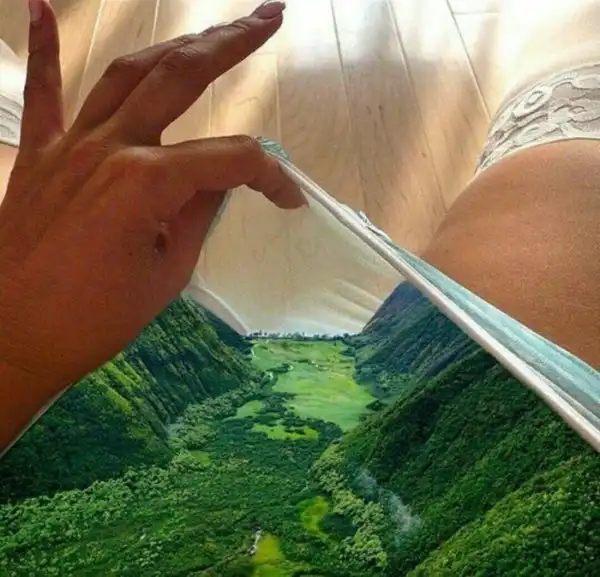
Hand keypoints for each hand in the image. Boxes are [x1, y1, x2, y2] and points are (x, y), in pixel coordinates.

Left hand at [0, 0, 302, 422]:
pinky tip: (38, 5)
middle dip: (232, 43)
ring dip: (174, 44)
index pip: (230, 158)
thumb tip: (222, 178)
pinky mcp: (38, 155)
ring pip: (127, 73)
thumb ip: (199, 212)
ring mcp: (69, 144)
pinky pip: (43, 94)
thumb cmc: (96, 318)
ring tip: (211, 30)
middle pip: (181, 77)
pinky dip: (42, 48)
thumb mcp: (169, 272)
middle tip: (270, 18)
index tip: (289, 200)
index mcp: (147, 182)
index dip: (270, 176)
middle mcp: (109, 146)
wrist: (14, 339)